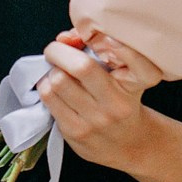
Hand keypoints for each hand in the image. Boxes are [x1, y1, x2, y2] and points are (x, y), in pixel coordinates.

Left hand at [38, 34, 163, 174]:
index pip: (135, 60)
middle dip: (61, 51)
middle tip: (57, 49)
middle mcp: (118, 104)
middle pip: (81, 67)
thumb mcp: (126, 75)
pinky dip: (46, 85)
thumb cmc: (122, 100)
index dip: (115, 43)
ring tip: (58, 71)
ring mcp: (95, 121)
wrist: (128, 144)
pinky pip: (49, 97)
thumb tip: (64, 39)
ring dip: (52, 70)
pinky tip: (54, 87)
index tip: (98, 37)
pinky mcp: (75, 132)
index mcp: (135, 84)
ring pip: (58, 81)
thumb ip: (99, 49)